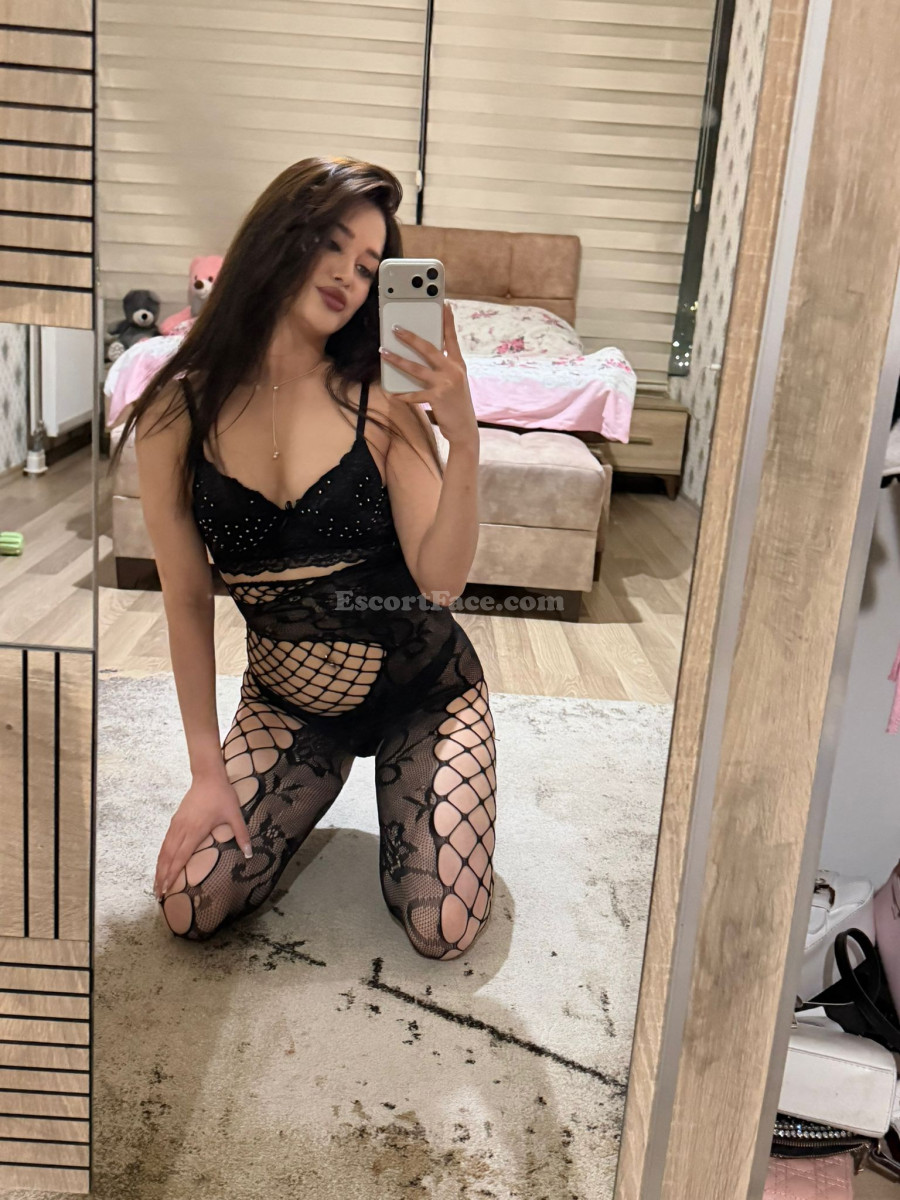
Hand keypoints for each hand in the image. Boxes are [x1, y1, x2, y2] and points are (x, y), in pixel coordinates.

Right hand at [154, 772, 253, 900]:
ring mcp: (176, 824)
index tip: (166, 889)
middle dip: (162, 876)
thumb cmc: (222, 795)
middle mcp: (182, 830)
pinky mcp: (175, 820)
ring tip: (156, 883)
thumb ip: (242, 835)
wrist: (208, 777)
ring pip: (164, 850)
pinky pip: (166, 842)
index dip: (172, 874)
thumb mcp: (235, 815)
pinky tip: (161, 863)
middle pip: (168, 857)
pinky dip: (162, 855)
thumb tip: (250, 853)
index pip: (180, 857)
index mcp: (195, 831)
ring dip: (159, 867)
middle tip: (157, 894)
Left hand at [379, 301, 477, 446]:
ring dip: (398, 360)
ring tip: (384, 352)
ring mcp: (445, 383)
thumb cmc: (456, 404)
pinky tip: (392, 393)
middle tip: (396, 328)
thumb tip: (419, 358)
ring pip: (417, 368)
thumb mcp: (454, 382)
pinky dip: (402, 395)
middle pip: (429, 349)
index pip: (451, 338)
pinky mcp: (437, 398)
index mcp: (458, 364)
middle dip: (411, 337)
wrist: (465, 428)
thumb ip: (442, 368)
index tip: (444, 304)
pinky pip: (414, 394)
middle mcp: (453, 370)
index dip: (447, 321)